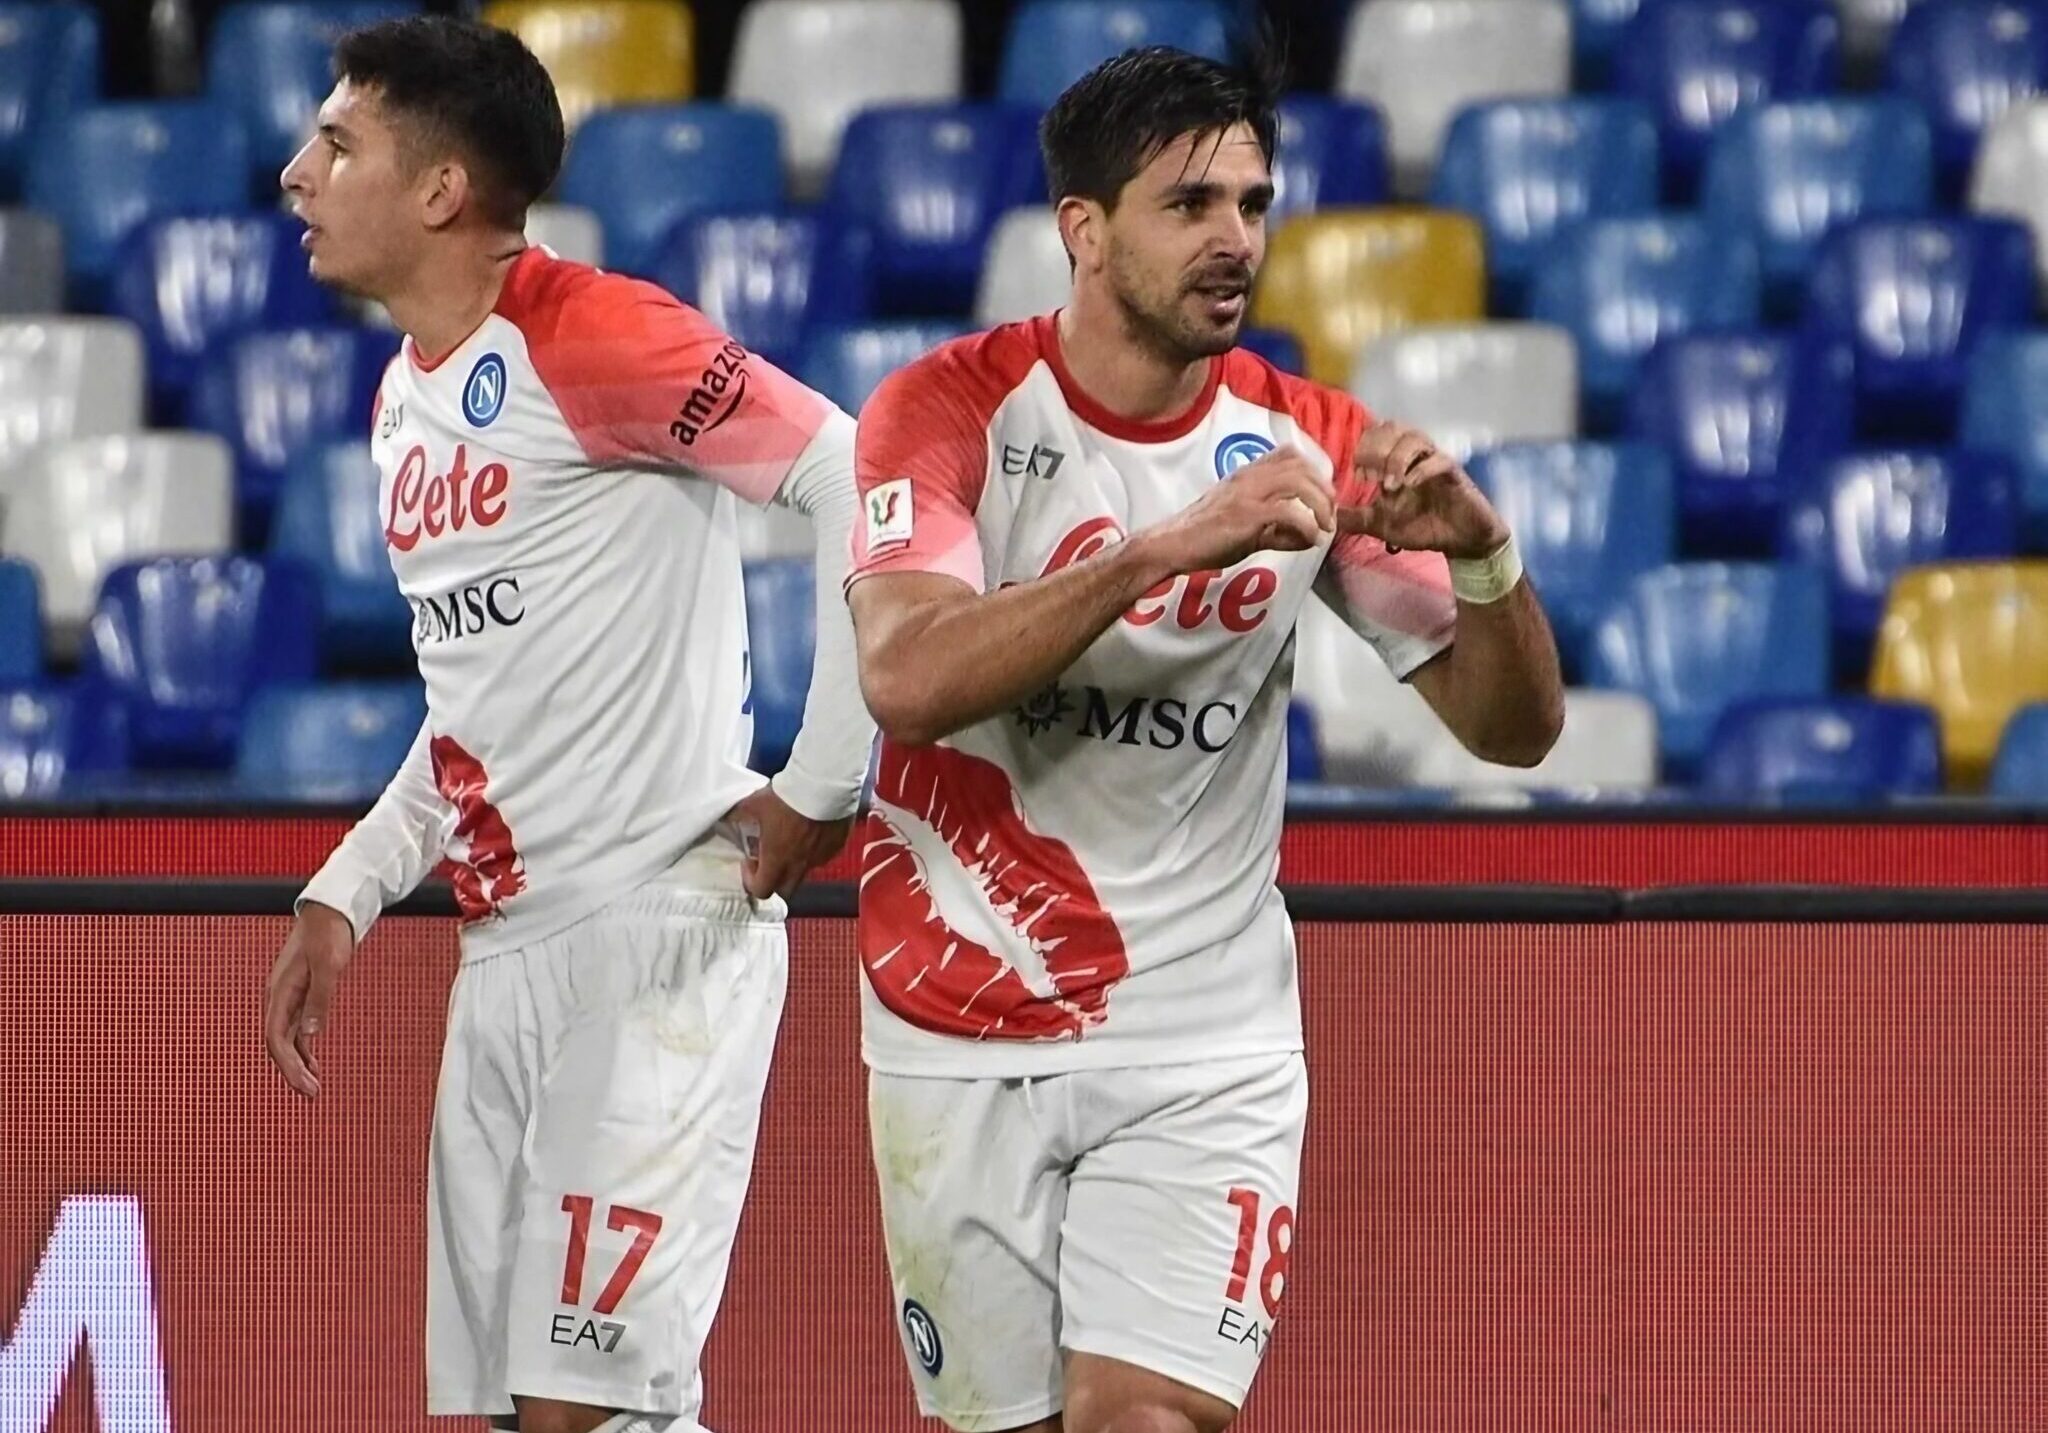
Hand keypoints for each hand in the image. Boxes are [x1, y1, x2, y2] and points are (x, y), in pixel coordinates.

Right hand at [263, 902, 353, 1099]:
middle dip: (292, 1071)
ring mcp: (290, 996)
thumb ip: (319, 999)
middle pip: (279, 1043)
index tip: (304, 1086)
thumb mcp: (328, 965)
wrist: (331, 910)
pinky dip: (304, 1047)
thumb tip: (310, 1035)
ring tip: (313, 1086)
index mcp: (280, 992)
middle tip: (311, 1094)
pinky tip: (313, 1061)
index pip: (276, 1039)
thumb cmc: (328, 932)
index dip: (288, 1066)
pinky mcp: (303, 993)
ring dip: (298, 1062)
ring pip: (287, 1038)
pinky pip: (297, 1028)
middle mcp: (280, 997)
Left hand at [727, 786, 853, 900]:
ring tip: (792, 839)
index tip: (749, 860)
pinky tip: (812, 828)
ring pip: (806, 871)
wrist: (823, 784)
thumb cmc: (785, 798)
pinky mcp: (836, 845)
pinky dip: (814, 848)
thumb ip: (737, 814)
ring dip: (795, 863)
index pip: (761, 890)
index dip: (751, 880)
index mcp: (777, 860)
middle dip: (775, 879)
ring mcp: (821, 857)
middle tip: (769, 856)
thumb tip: (725, 816)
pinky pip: (823, 854)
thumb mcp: (753, 803)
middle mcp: (800, 866)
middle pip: (786, 890)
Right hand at [1136, 446, 1335, 575]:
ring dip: (1319, 505)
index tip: (1322, 496)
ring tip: (1325, 526)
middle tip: (1330, 515)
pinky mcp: (1246, 515)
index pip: (1288, 454)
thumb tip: (1309, 538)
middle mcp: (1248, 476)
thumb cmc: (1203, 537)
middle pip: (1300, 465)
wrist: (1171, 545)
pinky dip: (1306, 526)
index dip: (1313, 470)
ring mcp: (1247, 494)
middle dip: (1323, 489)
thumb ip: (1276, 528)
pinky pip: (1288, 512)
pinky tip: (1310, 540)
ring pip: (1298, 483)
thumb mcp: (1245, 526)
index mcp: (1246, 473)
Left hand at [1340, 420, 1508, 558]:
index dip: (1364, 447)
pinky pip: (1439, 459)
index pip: (1376, 434)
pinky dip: (1421, 469)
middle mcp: (1414, 456)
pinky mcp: (1454, 473)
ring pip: (1415, 437)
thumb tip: (1328, 515)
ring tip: (1390, 485)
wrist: (1461, 541)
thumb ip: (1356, 519)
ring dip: (1397, 458)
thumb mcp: (1382, 525)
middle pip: (1393, 427)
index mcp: (1396, 462)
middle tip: (1370, 474)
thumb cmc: (1424, 527)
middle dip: (1377, 446)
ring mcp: (1434, 461)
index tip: (1358, 474)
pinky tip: (1410, 484)